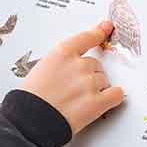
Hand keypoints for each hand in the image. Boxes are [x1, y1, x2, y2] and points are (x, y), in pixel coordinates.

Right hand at [20, 20, 124, 134]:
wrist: (30, 120)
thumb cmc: (31, 98)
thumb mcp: (41, 69)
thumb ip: (61, 63)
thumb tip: (73, 68)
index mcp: (62, 53)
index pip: (86, 38)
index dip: (98, 32)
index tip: (106, 26)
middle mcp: (78, 65)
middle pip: (95, 65)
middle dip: (88, 76)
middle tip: (73, 89)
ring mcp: (89, 83)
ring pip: (104, 81)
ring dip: (96, 89)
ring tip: (77, 101)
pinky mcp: (97, 102)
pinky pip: (116, 95)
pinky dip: (113, 98)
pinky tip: (104, 102)